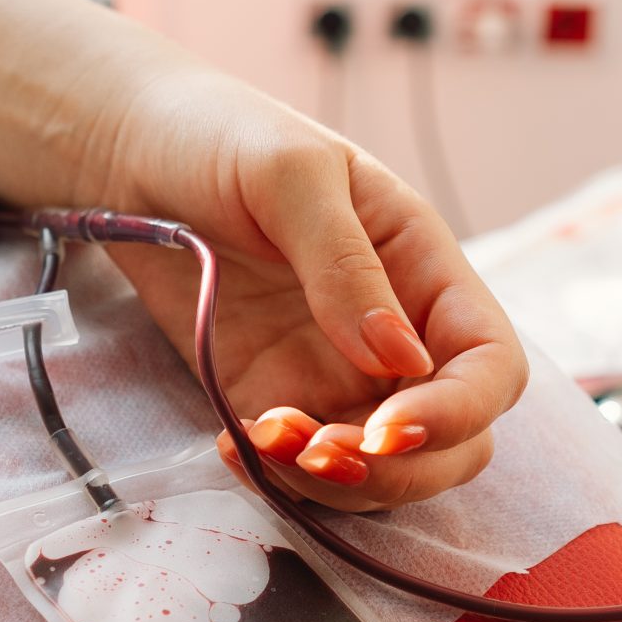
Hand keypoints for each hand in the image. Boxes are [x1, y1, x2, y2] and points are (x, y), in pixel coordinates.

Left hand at [80, 67, 525, 510]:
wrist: (132, 153)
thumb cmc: (224, 138)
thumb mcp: (292, 175)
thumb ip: (344, 263)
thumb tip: (399, 359)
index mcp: (425, 269)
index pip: (489, 365)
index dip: (458, 412)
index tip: (388, 430)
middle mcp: (397, 333)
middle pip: (454, 441)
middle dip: (398, 469)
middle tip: (319, 452)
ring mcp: (336, 375)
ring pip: (381, 471)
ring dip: (335, 483)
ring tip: (262, 442)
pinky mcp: (274, 398)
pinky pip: (303, 468)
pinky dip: (280, 478)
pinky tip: (233, 444)